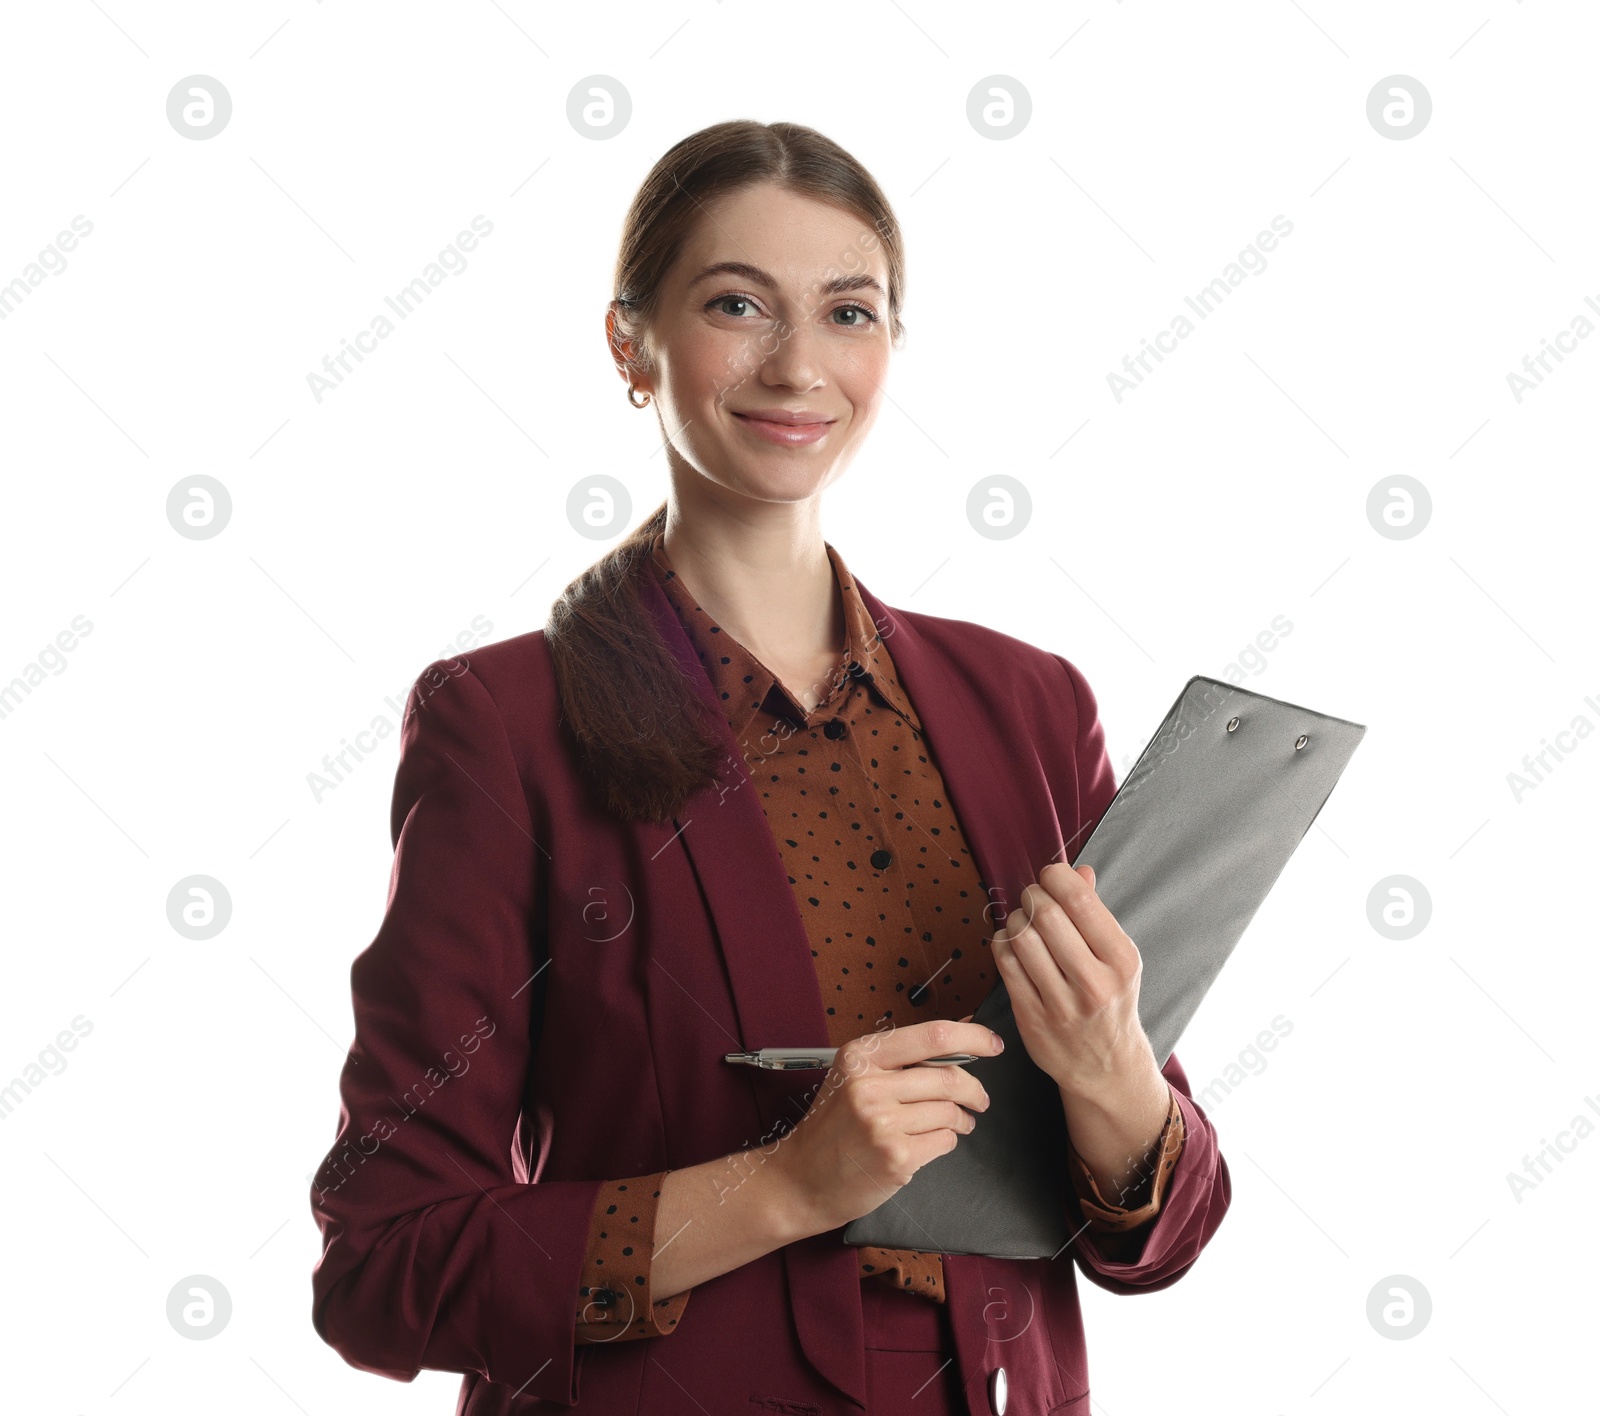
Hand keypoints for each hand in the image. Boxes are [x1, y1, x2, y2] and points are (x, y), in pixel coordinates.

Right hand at [770, 1019, 1003, 1234]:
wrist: (801, 1178)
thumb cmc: (833, 1127)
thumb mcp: (855, 1078)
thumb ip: (901, 1059)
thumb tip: (958, 1035)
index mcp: (861, 1056)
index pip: (932, 1036)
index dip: (972, 1037)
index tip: (992, 1043)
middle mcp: (869, 1085)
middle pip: (949, 1077)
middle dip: (973, 1089)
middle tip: (978, 1098)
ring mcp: (882, 1123)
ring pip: (950, 1111)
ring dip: (962, 1119)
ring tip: (956, 1123)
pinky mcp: (896, 1157)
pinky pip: (944, 1140)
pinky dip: (947, 1140)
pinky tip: (932, 1142)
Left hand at [990, 861, 1158, 1098]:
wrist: (1106, 1065)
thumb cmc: (1111, 1000)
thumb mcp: (1117, 957)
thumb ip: (1096, 912)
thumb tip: (1079, 870)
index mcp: (1122, 960)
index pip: (1080, 901)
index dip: (1056, 877)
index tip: (1051, 876)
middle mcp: (1094, 983)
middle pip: (1047, 916)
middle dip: (1033, 896)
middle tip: (1033, 898)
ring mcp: (1061, 1004)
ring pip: (1021, 937)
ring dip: (1015, 919)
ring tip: (1023, 921)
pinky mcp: (1031, 1018)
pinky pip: (1005, 964)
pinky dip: (1002, 942)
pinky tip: (1012, 943)